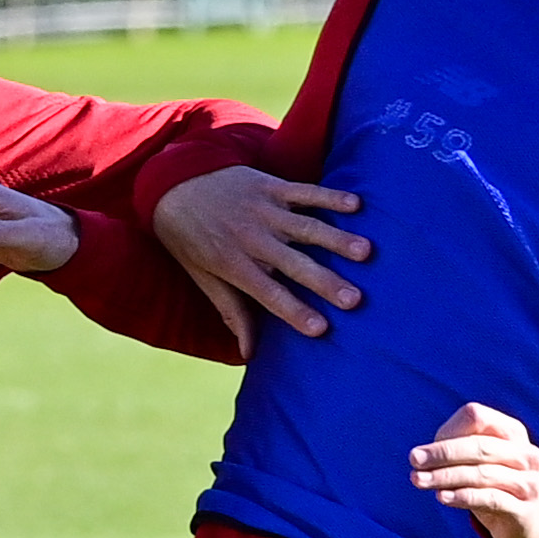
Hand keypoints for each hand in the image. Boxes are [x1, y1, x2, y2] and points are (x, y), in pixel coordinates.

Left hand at [152, 166, 370, 357]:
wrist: (173, 183)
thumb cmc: (190, 238)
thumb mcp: (203, 277)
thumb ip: (232, 312)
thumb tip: (248, 354)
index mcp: (234, 265)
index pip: (269, 294)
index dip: (294, 311)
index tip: (321, 329)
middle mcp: (251, 239)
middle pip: (293, 264)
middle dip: (325, 282)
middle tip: (354, 299)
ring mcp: (263, 211)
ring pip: (306, 227)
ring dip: (337, 240)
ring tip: (365, 253)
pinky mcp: (271, 186)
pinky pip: (304, 192)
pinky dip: (330, 197)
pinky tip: (356, 206)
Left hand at [408, 402, 538, 537]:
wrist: (529, 523)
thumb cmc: (494, 484)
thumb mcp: (480, 462)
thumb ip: (457, 450)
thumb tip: (424, 455)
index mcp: (513, 432)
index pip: (479, 418)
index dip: (450, 431)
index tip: (423, 450)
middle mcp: (526, 454)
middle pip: (480, 446)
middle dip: (443, 454)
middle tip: (414, 461)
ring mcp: (529, 481)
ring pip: (482, 474)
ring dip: (446, 477)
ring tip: (419, 481)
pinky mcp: (524, 509)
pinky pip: (490, 499)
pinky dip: (463, 496)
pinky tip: (442, 497)